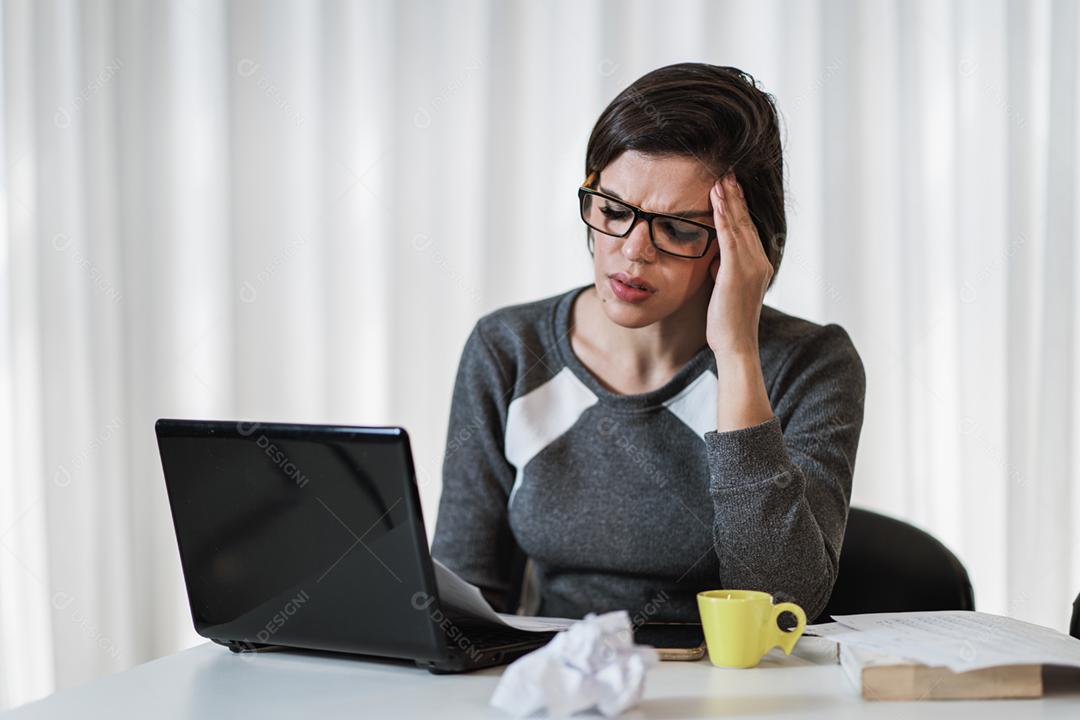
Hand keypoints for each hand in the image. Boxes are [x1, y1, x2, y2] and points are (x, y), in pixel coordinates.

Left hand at [706, 173, 772, 357]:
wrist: (736, 345)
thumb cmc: (727, 323)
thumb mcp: (726, 290)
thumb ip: (724, 271)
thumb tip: (715, 260)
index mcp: (758, 265)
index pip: (747, 229)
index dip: (739, 207)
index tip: (730, 187)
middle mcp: (759, 262)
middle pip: (746, 222)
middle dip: (735, 196)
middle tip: (727, 172)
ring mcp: (750, 267)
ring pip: (739, 226)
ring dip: (729, 201)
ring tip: (721, 179)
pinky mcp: (737, 273)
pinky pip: (729, 239)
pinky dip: (724, 218)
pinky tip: (717, 203)